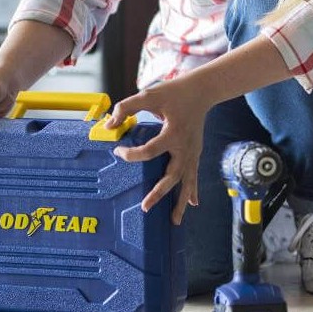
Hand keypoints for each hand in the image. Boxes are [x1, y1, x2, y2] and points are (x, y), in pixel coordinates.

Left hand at [107, 75, 210, 224]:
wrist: (202, 90)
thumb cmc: (175, 92)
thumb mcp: (150, 95)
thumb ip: (127, 107)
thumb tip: (109, 124)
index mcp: (173, 133)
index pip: (149, 151)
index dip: (131, 154)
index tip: (118, 150)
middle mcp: (184, 148)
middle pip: (172, 176)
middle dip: (159, 193)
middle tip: (145, 206)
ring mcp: (192, 153)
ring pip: (186, 182)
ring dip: (180, 202)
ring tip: (174, 221)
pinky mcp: (195, 153)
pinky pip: (194, 175)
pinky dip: (193, 190)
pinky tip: (193, 204)